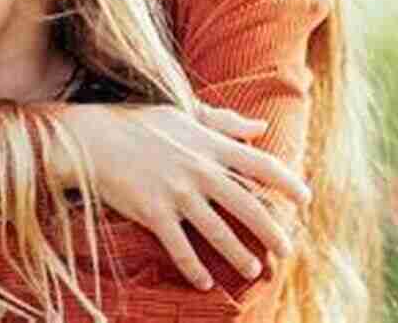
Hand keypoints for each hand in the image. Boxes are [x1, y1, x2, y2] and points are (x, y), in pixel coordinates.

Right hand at [54, 103, 309, 289]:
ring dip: (239, 255)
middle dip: (272, 231)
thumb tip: (260, 128)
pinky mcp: (153, 213)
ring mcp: (176, 193)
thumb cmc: (137, 124)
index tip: (305, 199)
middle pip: (247, 206)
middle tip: (286, 250)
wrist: (91, 139)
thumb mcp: (182, 115)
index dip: (287, 182)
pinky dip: (194, 268)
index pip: (260, 165)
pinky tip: (205, 282)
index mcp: (208, 144)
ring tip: (253, 270)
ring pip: (219, 232)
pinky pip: (180, 248)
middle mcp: (198, 170)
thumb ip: (224, 122)